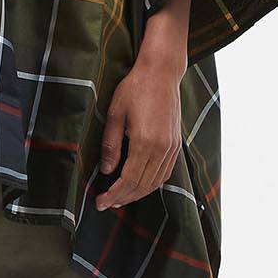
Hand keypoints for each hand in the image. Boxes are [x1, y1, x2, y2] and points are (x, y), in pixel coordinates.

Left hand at [94, 53, 183, 211]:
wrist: (161, 73)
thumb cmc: (135, 89)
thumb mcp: (115, 114)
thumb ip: (111, 145)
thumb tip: (105, 170)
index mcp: (145, 142)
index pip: (129, 180)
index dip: (114, 194)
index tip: (100, 203)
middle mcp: (162, 149)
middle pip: (142, 186)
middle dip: (123, 198)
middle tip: (106, 204)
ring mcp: (172, 147)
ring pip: (155, 182)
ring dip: (137, 194)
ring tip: (120, 198)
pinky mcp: (176, 144)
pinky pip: (165, 173)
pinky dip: (152, 184)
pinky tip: (139, 185)